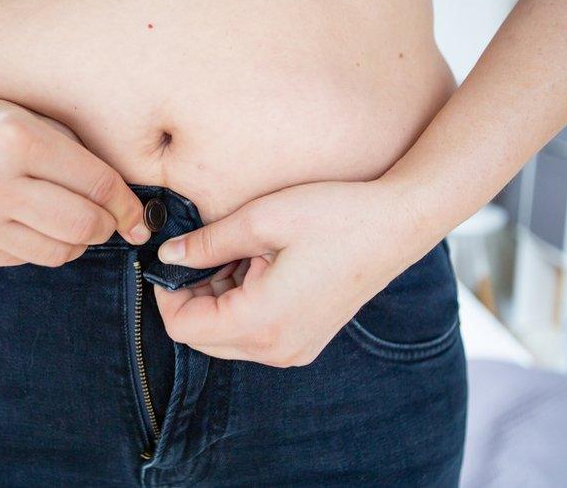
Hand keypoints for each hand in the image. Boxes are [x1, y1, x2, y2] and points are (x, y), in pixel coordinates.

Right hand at [0, 90, 149, 266]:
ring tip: (68, 219)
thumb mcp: (40, 124)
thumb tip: (134, 216)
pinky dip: (40, 244)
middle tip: (108, 221)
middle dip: (107, 227)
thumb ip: (85, 163)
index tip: (139, 216)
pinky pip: (27, 259)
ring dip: (76, 242)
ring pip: (58, 252)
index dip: (128, 205)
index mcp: (17, 140)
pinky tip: (26, 220)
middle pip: (81, 225)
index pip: (97, 185)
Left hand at [153, 180, 435, 366]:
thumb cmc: (336, 215)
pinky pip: (254, 333)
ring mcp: (295, 350)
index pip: (184, 328)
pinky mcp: (306, 340)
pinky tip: (262, 265)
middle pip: (202, 338)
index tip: (172, 258)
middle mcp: (277, 349)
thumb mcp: (261, 220)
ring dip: (220, 298)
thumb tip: (168, 255)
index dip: (166, 293)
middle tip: (211, 250)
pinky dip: (243, 304)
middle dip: (193, 296)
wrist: (399, 224)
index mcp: (262, 323)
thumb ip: (207, 243)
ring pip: (227, 337)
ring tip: (246, 252)